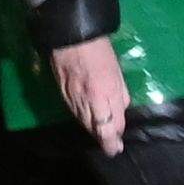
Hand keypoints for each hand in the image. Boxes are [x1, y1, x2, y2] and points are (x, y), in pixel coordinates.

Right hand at [49, 33, 132, 156]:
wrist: (71, 37)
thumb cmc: (99, 50)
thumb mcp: (117, 72)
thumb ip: (120, 94)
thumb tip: (121, 111)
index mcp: (106, 94)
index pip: (111, 125)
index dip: (113, 139)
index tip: (117, 147)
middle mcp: (89, 101)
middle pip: (96, 129)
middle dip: (104, 140)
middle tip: (111, 147)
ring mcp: (73, 99)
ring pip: (84, 123)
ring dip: (93, 131)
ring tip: (102, 137)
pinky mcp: (63, 95)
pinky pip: (74, 114)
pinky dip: (83, 120)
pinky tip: (88, 121)